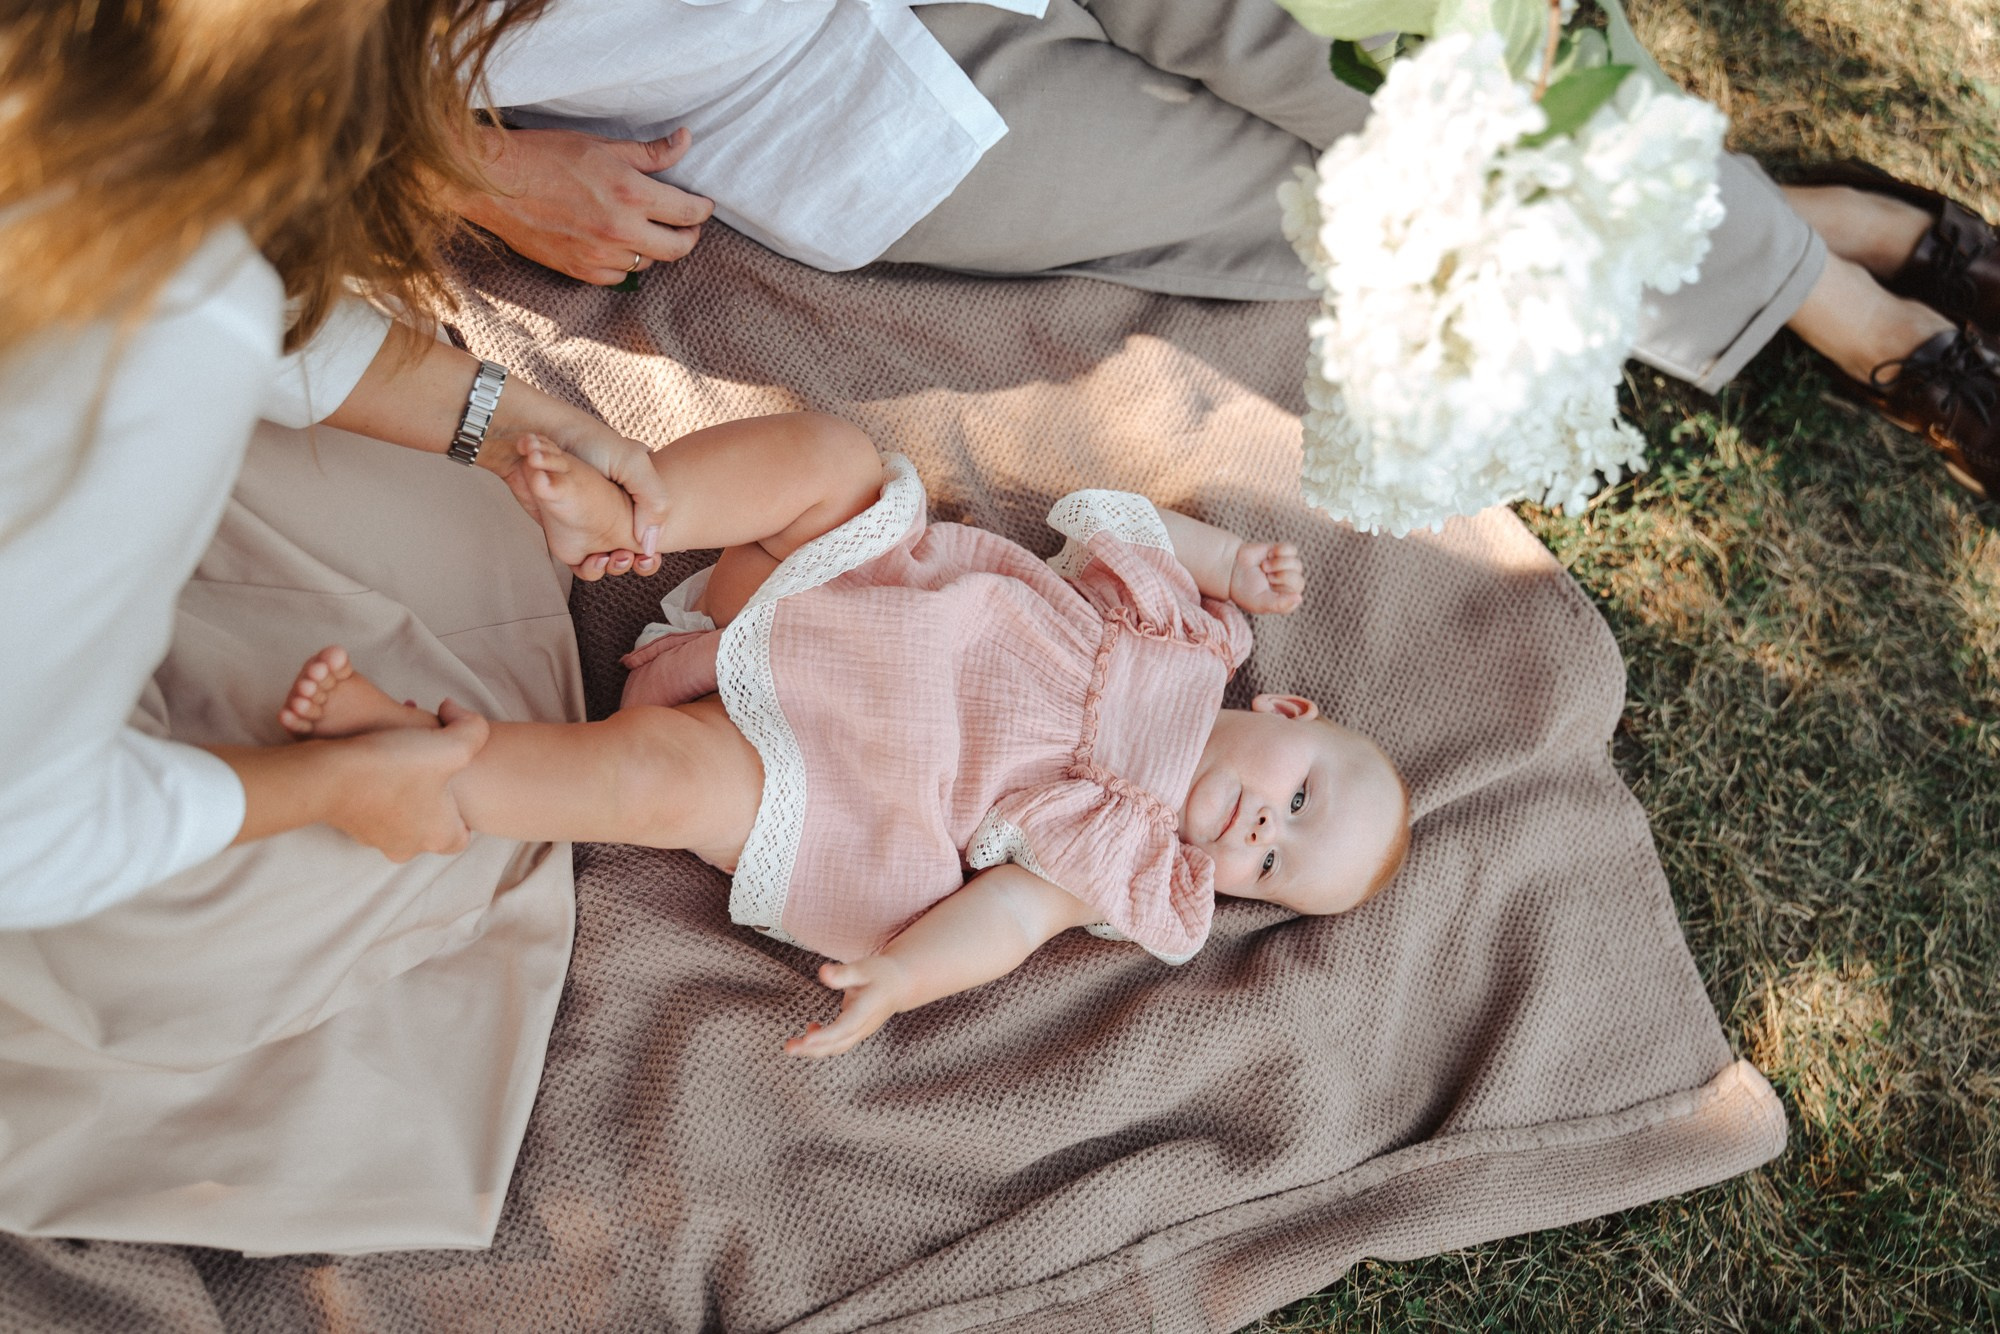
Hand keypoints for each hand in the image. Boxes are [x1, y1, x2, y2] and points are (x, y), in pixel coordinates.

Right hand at [323, 699, 489, 859]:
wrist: (328, 777)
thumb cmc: (395, 766)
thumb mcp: (453, 744)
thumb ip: (474, 730)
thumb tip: (456, 712)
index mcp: (439, 838)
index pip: (463, 832)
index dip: (464, 805)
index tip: (455, 778)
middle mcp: (409, 846)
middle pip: (431, 823)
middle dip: (432, 794)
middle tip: (427, 763)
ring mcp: (376, 839)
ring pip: (400, 815)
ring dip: (403, 788)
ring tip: (400, 756)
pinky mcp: (350, 825)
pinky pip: (373, 807)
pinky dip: (377, 787)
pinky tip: (375, 760)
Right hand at [456, 125, 714, 284]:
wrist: (493, 183)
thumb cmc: (544, 155)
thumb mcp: (602, 145)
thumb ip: (649, 153)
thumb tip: (686, 141)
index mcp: (631, 194)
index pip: (688, 212)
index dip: (702, 209)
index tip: (703, 206)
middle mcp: (620, 230)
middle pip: (677, 248)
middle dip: (689, 236)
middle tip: (687, 226)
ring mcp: (599, 256)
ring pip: (647, 263)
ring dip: (652, 248)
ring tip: (645, 230)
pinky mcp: (579, 271)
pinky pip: (618, 278)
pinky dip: (623, 264)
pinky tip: (616, 246)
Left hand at [487, 426, 671, 578]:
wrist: (539, 435)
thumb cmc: (589, 442)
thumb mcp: (633, 463)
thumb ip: (654, 502)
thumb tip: (651, 546)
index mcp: (640, 491)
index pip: (656, 527)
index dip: (654, 546)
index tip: (647, 557)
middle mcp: (619, 506)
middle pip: (634, 546)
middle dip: (631, 559)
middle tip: (621, 557)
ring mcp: (593, 518)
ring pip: (610, 555)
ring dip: (611, 564)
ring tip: (603, 559)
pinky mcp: (567, 527)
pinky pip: (583, 557)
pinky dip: (588, 564)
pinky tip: (590, 561)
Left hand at [785, 957, 913, 1057]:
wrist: (899, 985)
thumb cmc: (881, 974)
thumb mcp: (863, 968)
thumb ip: (843, 973)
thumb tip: (822, 972)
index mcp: (866, 1009)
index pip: (845, 1027)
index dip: (826, 1035)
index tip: (807, 1038)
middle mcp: (864, 1026)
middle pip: (838, 1043)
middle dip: (812, 1048)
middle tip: (789, 1048)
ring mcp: (860, 1032)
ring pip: (836, 1047)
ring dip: (813, 1050)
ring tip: (791, 1046)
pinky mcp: (855, 1032)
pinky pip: (837, 1043)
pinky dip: (821, 1043)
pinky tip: (810, 1030)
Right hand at [1227, 541, 1304, 613]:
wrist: (1232, 567)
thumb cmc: (1244, 589)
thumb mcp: (1260, 602)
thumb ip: (1280, 604)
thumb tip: (1299, 598)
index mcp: (1285, 601)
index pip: (1296, 597)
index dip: (1282, 590)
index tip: (1268, 588)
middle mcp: (1289, 586)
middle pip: (1299, 581)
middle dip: (1281, 577)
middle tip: (1266, 576)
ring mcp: (1287, 568)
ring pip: (1297, 564)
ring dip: (1278, 564)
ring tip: (1264, 566)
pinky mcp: (1283, 553)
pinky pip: (1292, 550)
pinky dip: (1280, 551)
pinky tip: (1269, 554)